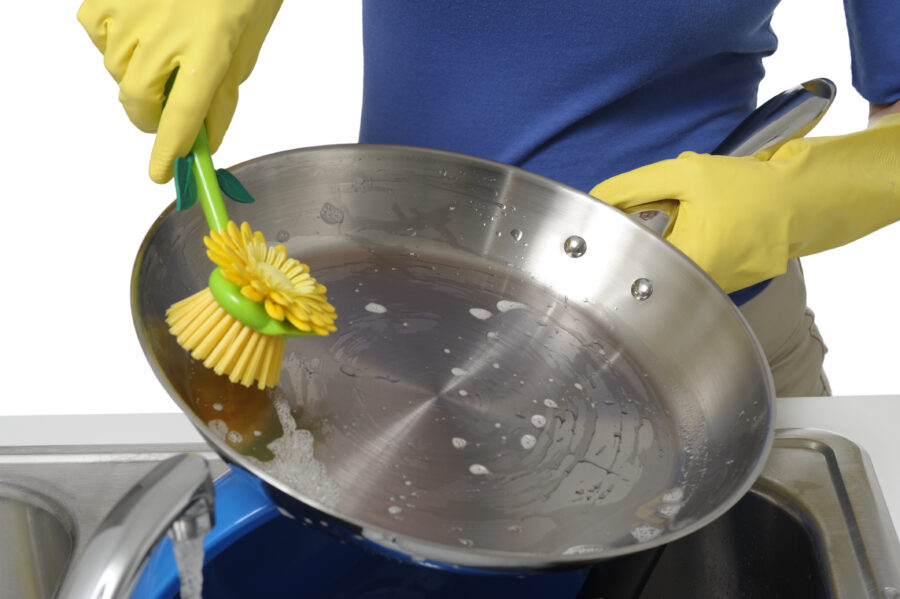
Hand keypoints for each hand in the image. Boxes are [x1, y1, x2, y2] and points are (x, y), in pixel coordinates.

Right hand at [78, 0, 281, 182]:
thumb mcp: (246, 45)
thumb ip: (223, 95)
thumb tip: (206, 139)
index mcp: (210, 46)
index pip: (184, 115)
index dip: (171, 149)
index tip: (161, 173)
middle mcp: (166, 31)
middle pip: (138, 101)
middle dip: (151, 117)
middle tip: (165, 114)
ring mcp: (130, 9)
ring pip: (116, 71)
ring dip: (137, 75)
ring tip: (163, 48)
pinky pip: (96, 35)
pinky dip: (114, 41)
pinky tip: (140, 26)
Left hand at [590, 115, 899, 293]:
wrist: (801, 201)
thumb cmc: (752, 189)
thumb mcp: (685, 175)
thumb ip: (633, 186)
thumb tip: (597, 199)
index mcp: (686, 265)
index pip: (628, 253)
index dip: (618, 229)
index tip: (617, 214)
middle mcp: (698, 288)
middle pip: (645, 258)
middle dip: (647, 229)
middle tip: (667, 208)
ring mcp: (710, 290)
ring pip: (666, 260)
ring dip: (666, 235)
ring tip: (690, 214)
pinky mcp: (719, 284)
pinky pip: (686, 261)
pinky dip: (685, 240)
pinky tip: (702, 223)